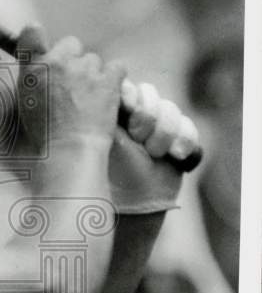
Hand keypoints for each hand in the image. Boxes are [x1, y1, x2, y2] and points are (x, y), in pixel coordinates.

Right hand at [15, 25, 124, 151]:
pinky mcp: (108, 78)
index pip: (32, 32)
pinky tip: (108, 93)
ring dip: (92, 73)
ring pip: (93, 59)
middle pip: (70, 44)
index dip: (41, 40)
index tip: (46, 51)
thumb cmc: (45, 133)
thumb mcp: (25, 102)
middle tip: (72, 85)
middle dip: (72, 60)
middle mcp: (58, 61)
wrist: (69, 149)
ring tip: (89, 98)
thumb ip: (31, 77)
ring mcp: (85, 69)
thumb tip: (39, 65)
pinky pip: (117, 67)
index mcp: (33, 67)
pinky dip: (114, 77)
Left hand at [110, 82, 201, 213]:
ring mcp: (158, 127)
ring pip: (171, 110)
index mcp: (112, 113)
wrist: (134, 203)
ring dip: (164, 133)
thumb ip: (107, 113)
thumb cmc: (112, 173)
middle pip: (151, 96)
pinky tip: (176, 156)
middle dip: (148, 119)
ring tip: (155, 154)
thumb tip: (112, 89)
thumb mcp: (104, 140)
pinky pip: (188, 127)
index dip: (131, 96)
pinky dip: (184, 141)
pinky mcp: (177, 139)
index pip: (128, 89)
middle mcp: (135, 116)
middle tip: (140, 141)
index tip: (128, 108)